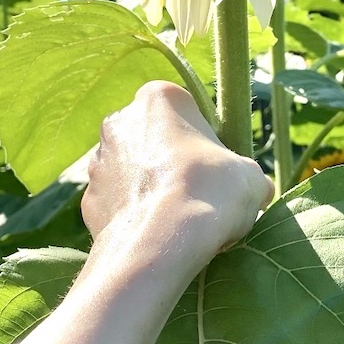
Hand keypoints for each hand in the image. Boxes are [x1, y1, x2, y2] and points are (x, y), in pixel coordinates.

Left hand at [82, 81, 272, 267]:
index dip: (208, 142)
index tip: (219, 170)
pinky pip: (119, 204)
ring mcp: (98, 161)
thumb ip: (248, 174)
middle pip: (156, 139)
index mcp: (158, 97)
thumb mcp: (251, 178)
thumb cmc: (209, 194)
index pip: (188, 112)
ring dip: (153, 189)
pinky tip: (157, 238)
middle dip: (175, 163)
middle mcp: (120, 120)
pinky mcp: (87, 200)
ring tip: (180, 223)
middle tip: (201, 195)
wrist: (159, 246)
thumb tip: (256, 191)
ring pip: (134, 172)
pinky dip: (136, 217)